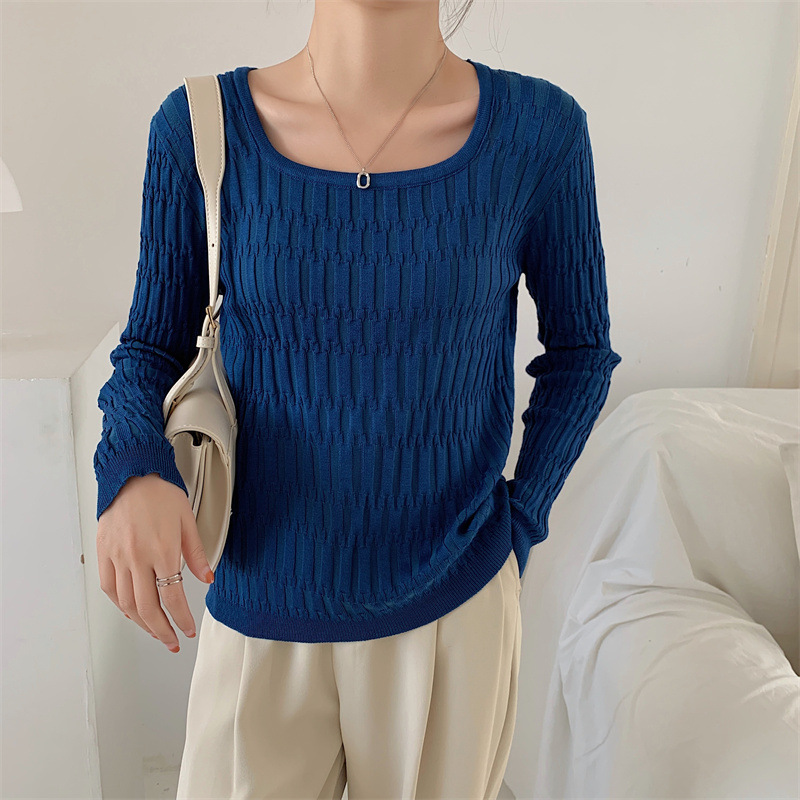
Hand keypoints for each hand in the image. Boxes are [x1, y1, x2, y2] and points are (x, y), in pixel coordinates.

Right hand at [96, 473, 214, 651]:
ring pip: (126, 603)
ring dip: (141, 623)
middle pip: (147, 607)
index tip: (187, 630)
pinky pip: (109, 588)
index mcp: (161, 550)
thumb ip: (197, 553)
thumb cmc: (160, 493)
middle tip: (172, 641)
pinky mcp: (103, 553)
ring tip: (155, 630)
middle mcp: (137, 557)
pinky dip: (120, 605)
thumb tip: (207, 578)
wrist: (131, 474)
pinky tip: (132, 610)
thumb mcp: (188, 520)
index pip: (172, 597)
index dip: (181, 619)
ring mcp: (117, 557)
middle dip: (161, 631)